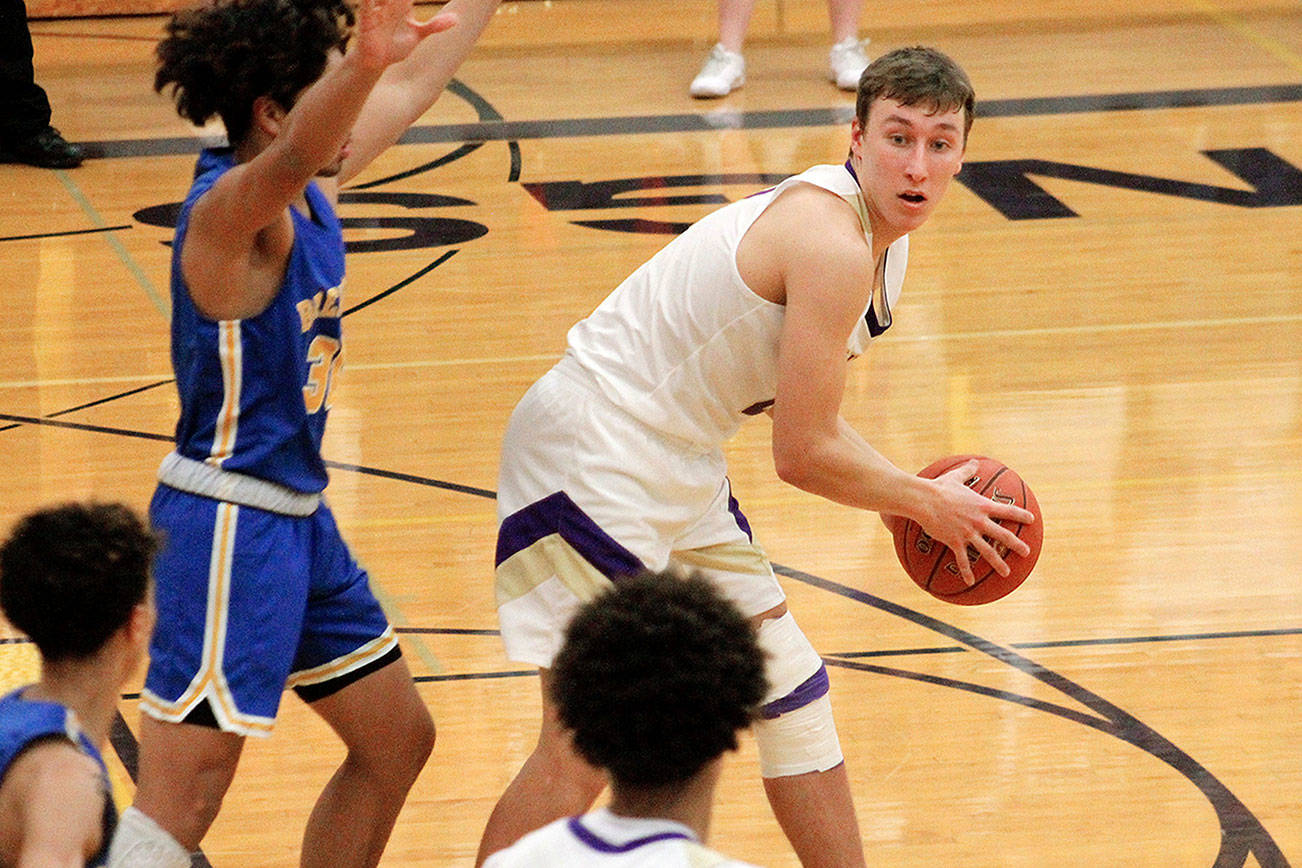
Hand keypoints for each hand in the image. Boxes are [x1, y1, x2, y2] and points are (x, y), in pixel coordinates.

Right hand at [354, 0, 458, 69]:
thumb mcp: (418, 34)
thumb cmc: (395, 45)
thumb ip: (435, 25)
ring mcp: (378, 9)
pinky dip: (370, 0)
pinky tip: (373, 0)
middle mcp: (390, 3)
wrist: (377, 62)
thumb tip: (457, 19)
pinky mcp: (367, 18)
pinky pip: (368, 4)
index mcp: (402, 4)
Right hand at [920, 459, 1035, 585]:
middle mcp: (979, 521)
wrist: (924, 500)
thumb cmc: (939, 487)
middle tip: (1027, 552)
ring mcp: (968, 533)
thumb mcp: (955, 476)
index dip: (1021, 515)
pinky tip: (970, 581)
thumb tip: (975, 462)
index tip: (1031, 520)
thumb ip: (967, 471)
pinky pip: (962, 560)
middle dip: (1017, 544)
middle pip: (1003, 535)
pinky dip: (967, 571)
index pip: (1007, 511)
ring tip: (1007, 572)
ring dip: (998, 562)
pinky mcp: (955, 542)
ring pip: (988, 551)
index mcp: (981, 505)